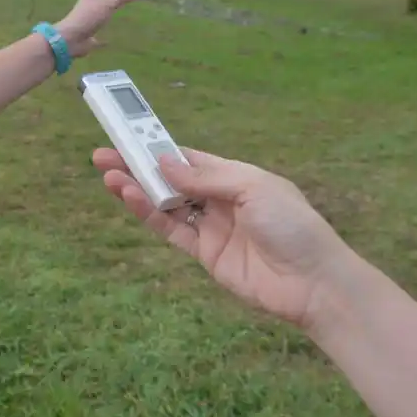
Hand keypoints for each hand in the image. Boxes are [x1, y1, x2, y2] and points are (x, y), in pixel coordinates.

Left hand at [55, 0, 139, 56]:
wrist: (72, 39)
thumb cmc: (88, 17)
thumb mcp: (106, 4)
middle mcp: (85, 10)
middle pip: (93, 2)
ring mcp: (85, 24)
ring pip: (95, 18)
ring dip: (102, 16)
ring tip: (112, 16)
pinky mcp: (87, 37)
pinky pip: (97, 36)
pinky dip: (102, 37)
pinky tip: (109, 40)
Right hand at [93, 147, 355, 328]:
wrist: (313, 282)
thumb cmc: (292, 224)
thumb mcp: (252, 188)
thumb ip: (205, 177)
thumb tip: (163, 162)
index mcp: (236, 175)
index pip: (189, 158)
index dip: (159, 146)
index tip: (128, 134)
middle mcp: (220, 199)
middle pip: (171, 179)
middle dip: (139, 166)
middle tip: (103, 154)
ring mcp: (212, 227)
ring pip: (166, 203)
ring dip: (138, 189)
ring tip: (109, 175)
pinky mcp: (206, 255)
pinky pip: (172, 230)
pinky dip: (149, 214)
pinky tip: (130, 198)